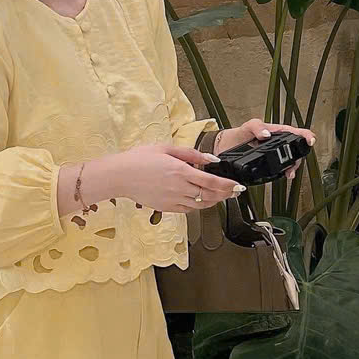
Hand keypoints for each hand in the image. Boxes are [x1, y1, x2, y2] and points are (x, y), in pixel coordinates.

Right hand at [119, 143, 244, 212]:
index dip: (228, 185)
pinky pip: (188, 210)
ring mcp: (173, 200)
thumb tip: (209, 159)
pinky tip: (201, 201)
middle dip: (226, 194)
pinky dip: (198, 206)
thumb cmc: (139, 159)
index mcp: (181, 171)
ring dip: (214, 201)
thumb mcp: (166, 148)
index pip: (212, 181)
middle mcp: (179, 188)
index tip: (238, 186)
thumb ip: (190, 154)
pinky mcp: (167, 207)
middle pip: (210, 195)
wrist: (120, 175)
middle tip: (235, 192)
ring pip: (201, 205)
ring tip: (221, 197)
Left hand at [220, 118, 315, 181]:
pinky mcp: (269, 165)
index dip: (305, 135)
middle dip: (299, 157)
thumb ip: (257, 127)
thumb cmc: (239, 133)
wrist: (226, 147)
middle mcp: (278, 144)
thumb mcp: (248, 125)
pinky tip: (283, 175)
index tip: (310, 140)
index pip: (296, 132)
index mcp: (277, 132)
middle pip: (296, 150)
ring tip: (289, 172)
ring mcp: (274, 155)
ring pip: (290, 161)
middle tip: (294, 164)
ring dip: (292, 167)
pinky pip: (280, 169)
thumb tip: (267, 134)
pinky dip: (284, 172)